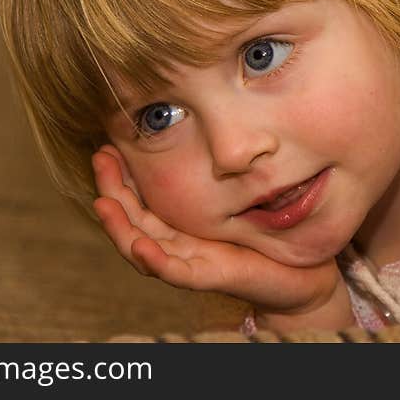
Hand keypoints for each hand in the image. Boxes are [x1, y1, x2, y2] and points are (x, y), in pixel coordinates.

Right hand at [91, 145, 352, 326]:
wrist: (301, 275)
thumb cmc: (267, 233)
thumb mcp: (238, 194)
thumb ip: (218, 170)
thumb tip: (200, 123)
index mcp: (180, 225)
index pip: (139, 199)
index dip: (120, 175)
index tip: (107, 144)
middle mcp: (179, 244)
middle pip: (132, 220)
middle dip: (112, 190)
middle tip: (98, 157)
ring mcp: (192, 262)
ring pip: (143, 248)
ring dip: (120, 227)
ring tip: (103, 202)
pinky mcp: (211, 277)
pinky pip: (177, 273)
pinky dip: (156, 262)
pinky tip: (141, 246)